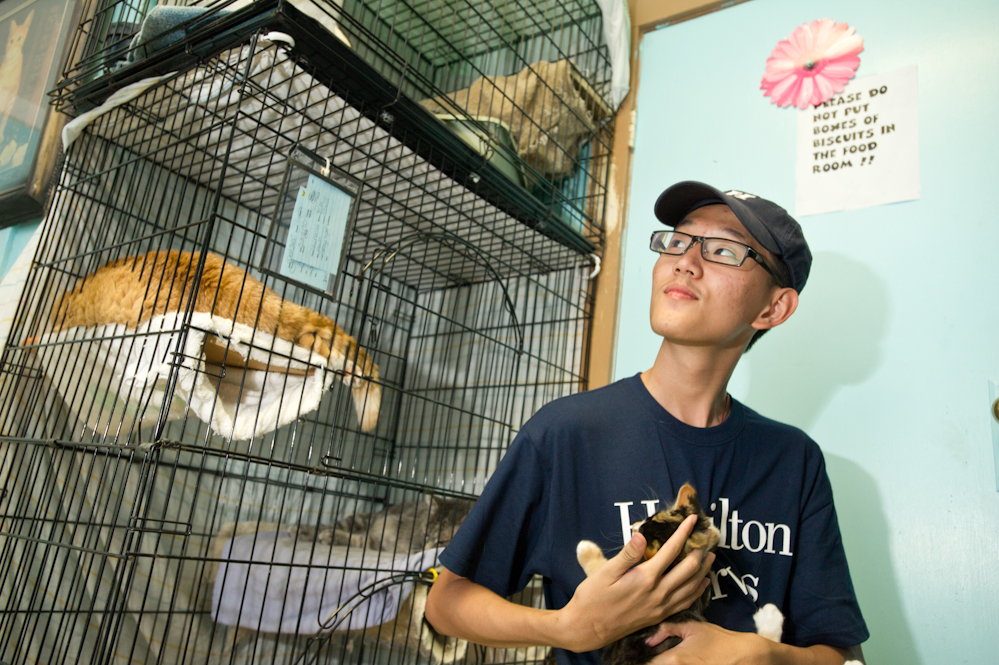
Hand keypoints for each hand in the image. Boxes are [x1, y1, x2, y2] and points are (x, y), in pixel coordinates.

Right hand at [555, 515, 714, 652]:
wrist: (588, 629)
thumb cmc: (592, 598)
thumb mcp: (604, 572)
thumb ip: (627, 554)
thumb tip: (641, 536)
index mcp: (646, 578)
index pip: (672, 550)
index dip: (684, 532)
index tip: (692, 519)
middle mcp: (658, 593)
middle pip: (689, 568)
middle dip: (700, 550)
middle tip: (706, 536)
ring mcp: (661, 607)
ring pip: (692, 586)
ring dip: (703, 569)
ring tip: (710, 556)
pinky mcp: (660, 616)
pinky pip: (686, 602)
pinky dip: (698, 590)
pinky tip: (701, 583)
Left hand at [646, 622, 769, 664]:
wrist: (743, 656)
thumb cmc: (718, 640)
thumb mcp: (691, 627)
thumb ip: (666, 629)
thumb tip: (648, 639)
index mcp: (674, 659)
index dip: (639, 660)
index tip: (636, 655)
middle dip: (648, 663)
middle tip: (646, 657)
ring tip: (659, 659)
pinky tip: (672, 663)